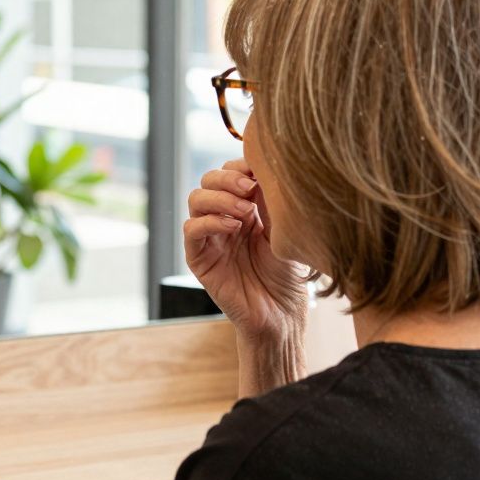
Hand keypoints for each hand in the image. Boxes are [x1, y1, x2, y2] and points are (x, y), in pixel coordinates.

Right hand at [184, 158, 310, 342]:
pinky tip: (233, 228)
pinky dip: (209, 222)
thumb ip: (270, 200)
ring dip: (219, 198)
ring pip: (196, 199)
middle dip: (227, 178)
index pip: (230, 172)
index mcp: (245, 207)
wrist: (281, 313)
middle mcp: (224, 218)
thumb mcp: (284, 229)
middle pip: (209, 180)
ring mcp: (210, 237)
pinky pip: (191, 230)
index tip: (260, 171)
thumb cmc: (288, 274)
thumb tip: (261, 167)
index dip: (241, 166)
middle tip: (250, 188)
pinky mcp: (199, 258)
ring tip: (244, 210)